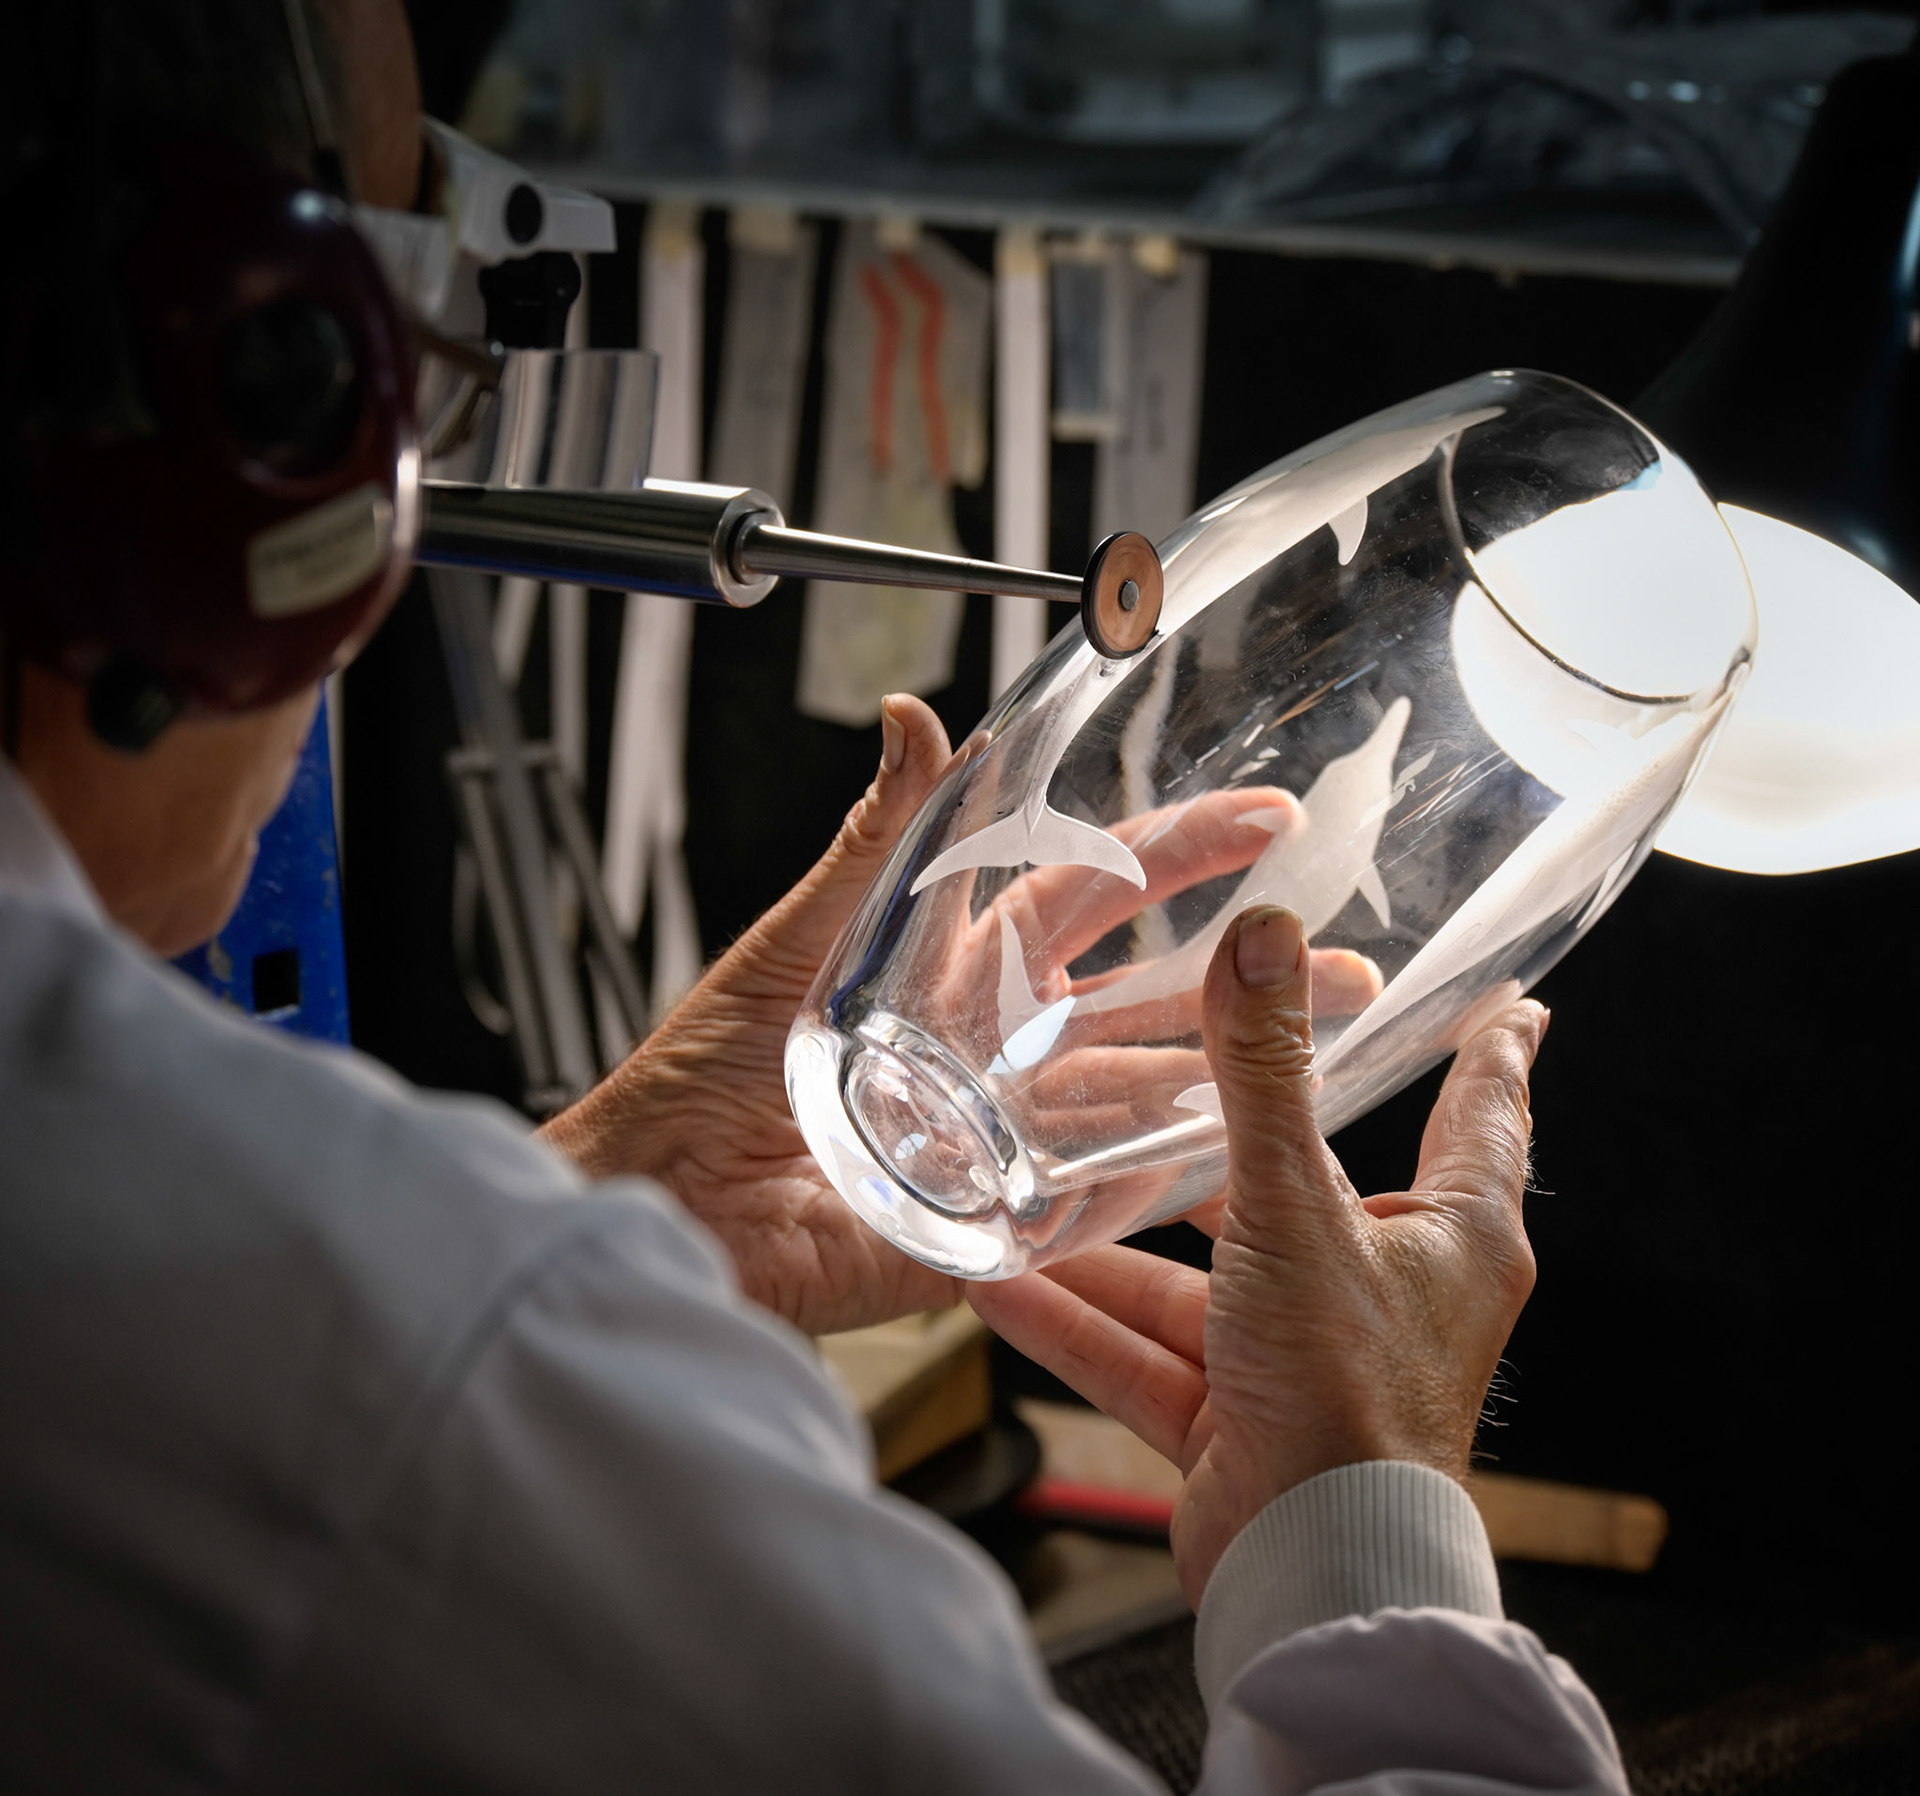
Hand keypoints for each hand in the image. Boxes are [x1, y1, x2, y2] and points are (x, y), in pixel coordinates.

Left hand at [545, 700, 1377, 1335]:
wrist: (665, 1196)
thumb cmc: (708, 1069)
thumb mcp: (803, 939)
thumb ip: (875, 840)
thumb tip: (912, 718)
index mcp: (960, 966)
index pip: (1094, 892)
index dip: (1177, 853)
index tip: (1264, 820)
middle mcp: (1000, 1045)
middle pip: (1147, 1000)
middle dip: (1245, 978)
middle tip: (1345, 959)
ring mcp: (1009, 1131)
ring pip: (1145, 1096)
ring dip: (1236, 1075)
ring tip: (1336, 1051)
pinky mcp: (997, 1215)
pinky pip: (1101, 1200)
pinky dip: (1170, 1181)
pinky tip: (1245, 1154)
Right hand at [969, 905, 1544, 1603]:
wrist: (1315, 1573)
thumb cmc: (1344, 1388)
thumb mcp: (1294, 1209)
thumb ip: (1262, 1076)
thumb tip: (1262, 934)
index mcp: (1452, 1236)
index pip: (1483, 1114)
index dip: (1491, 1053)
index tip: (1510, 1004)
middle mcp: (1387, 1292)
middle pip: (1301, 1191)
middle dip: (1219, 1148)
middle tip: (1166, 1082)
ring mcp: (1308, 1359)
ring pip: (1201, 1283)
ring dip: (1112, 1251)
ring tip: (1026, 1193)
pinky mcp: (1241, 1421)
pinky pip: (1150, 1356)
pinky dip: (1082, 1325)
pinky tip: (997, 1288)